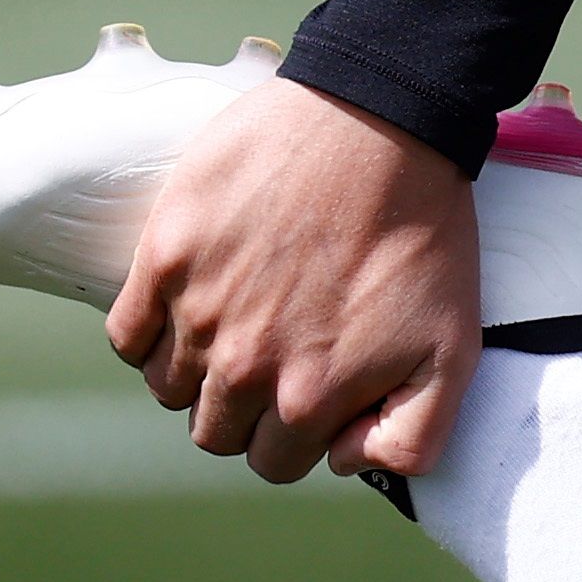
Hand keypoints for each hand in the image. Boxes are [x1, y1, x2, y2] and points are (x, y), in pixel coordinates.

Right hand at [107, 76, 481, 485]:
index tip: (313, 385)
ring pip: (169, 385)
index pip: (272, 460)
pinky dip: (151, 329)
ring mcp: (196, 313)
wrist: (382, 119)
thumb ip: (410, 436)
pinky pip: (127, 334)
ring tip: (244, 314)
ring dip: (199, 367)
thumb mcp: (454, 347)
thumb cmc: (422, 228)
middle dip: (246, 405)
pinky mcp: (164, 257)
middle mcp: (241, 368)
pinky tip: (194, 297)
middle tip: (280, 345)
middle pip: (214, 430)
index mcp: (305, 399)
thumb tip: (343, 462)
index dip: (295, 429)